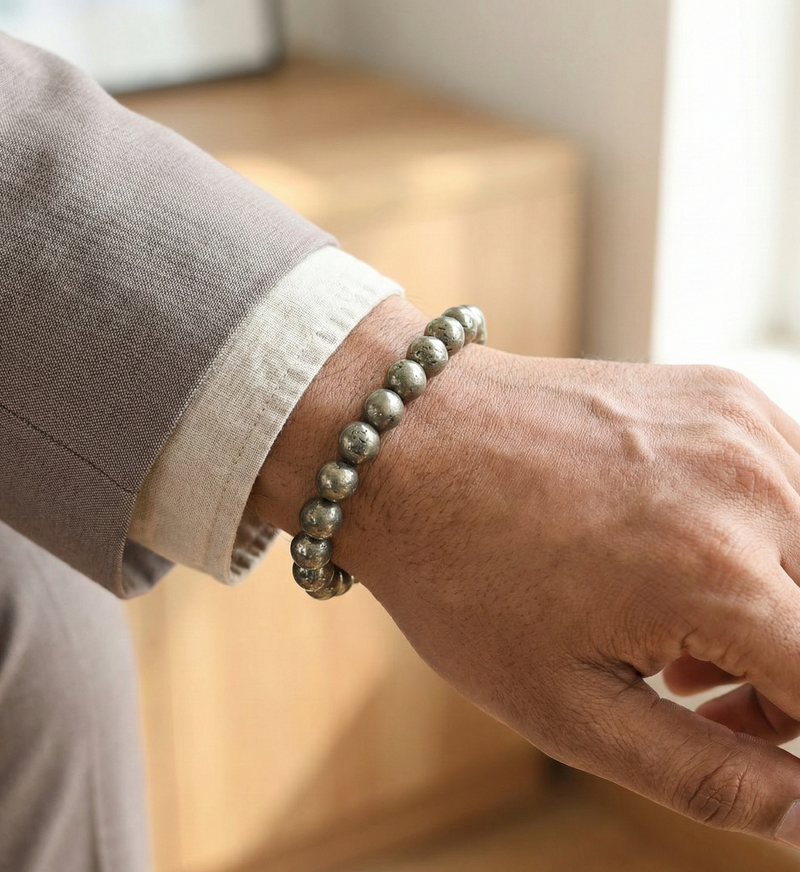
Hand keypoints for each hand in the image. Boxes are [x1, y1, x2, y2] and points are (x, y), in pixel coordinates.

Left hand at [255, 296, 799, 845]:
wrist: (406, 445)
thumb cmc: (462, 576)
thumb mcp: (569, 706)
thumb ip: (711, 776)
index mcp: (714, 573)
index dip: (794, 734)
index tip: (731, 728)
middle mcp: (749, 483)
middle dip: (789, 681)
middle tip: (697, 693)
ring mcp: (739, 425)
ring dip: (780, 608)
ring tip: (677, 630)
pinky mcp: (721, 395)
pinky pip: (790, 486)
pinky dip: (762, 540)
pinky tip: (678, 558)